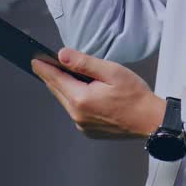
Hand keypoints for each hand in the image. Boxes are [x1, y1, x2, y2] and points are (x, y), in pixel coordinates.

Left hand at [31, 47, 166, 138]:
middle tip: (43, 64)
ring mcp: (82, 125)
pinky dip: (74, 100)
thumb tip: (61, 55)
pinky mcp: (89, 131)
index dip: (44, 68)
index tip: (34, 60)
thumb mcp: (111, 71)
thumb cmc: (135, 95)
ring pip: (66, 102)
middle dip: (51, 77)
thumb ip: (84, 63)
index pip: (56, 79)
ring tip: (63, 75)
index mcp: (81, 98)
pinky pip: (75, 112)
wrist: (150, 121)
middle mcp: (78, 115)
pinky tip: (81, 92)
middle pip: (58, 91)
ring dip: (63, 88)